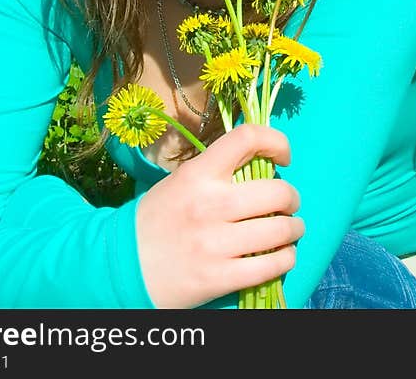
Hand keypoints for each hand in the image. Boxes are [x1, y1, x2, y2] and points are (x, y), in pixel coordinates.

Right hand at [135, 123, 303, 307]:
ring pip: (281, 230)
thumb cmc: (156, 219)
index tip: (284, 156)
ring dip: (294, 229)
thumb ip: (218, 172)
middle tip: (288, 203)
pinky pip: (272, 265)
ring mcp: (215, 243)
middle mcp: (209, 205)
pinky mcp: (219, 278)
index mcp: (197, 174)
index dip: (277, 141)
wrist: (120, 266)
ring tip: (291, 230)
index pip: (247, 138)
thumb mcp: (181, 182)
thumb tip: (265, 166)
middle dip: (292, 198)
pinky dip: (286, 258)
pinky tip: (282, 255)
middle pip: (278, 191)